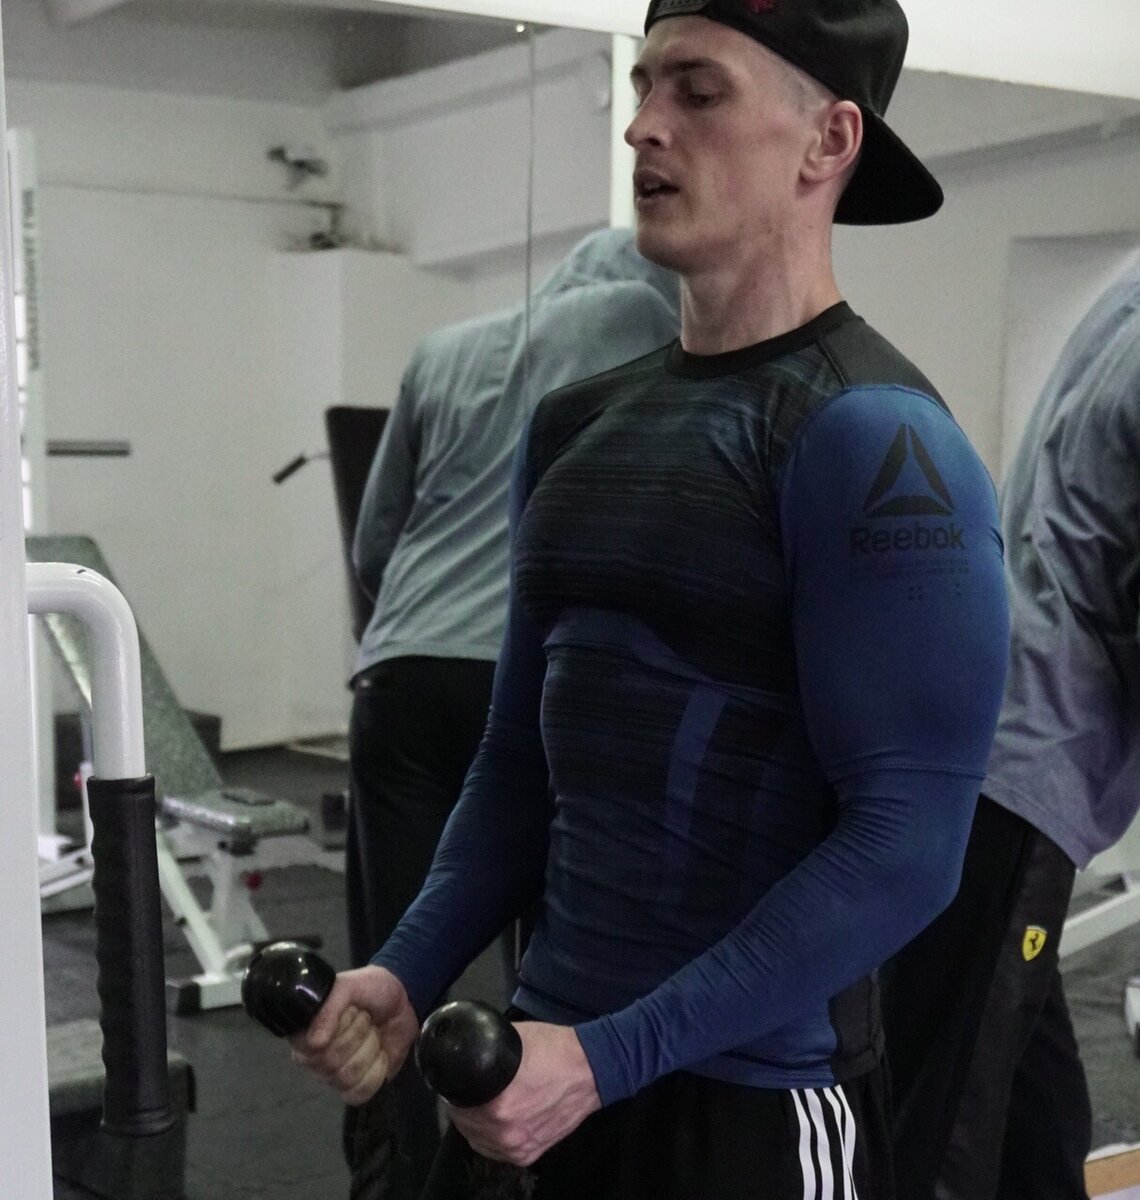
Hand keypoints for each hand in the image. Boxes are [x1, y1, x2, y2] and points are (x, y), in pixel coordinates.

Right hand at [288, 965, 418, 1105]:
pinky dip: (377, 1071)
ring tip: (373, 1032)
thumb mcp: (349, 986)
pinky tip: (380, 1054)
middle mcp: (313, 1059)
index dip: (336, 1029)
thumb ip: (329, 1007)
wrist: (402, 1002)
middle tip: (365, 1018)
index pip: (309, 1047)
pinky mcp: (354, 1089)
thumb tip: (315, 1043)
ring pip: (347, 1077)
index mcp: (305, 1033)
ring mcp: (333, 1076)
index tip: (350, 1011)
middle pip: (330, 1063)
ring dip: (369, 1049)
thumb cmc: (370, 990)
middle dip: (357, 1034)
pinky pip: (360, 1093)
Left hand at [447, 1022, 600, 1166]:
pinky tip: (495, 1123)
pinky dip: (493, 1139)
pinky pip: (499, 1152)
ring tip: (480, 1106)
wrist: (591, 1069)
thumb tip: (466, 1052)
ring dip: (475, 1126)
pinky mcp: (531, 1153)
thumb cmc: (552, 1048)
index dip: (451, 1093)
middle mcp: (507, 1132)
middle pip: (466, 1126)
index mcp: (499, 1106)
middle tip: (466, 1092)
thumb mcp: (512, 1040)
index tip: (453, 1083)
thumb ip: (486, 1052)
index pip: (457, 1106)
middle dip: (462, 1108)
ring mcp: (520, 1147)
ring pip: (480, 1142)